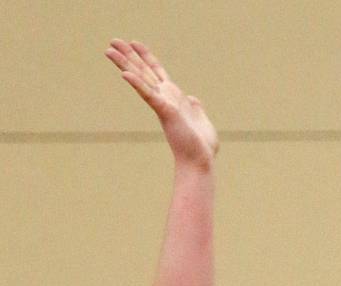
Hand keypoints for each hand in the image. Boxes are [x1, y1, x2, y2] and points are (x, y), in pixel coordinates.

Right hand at [105, 39, 217, 166]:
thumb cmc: (201, 145)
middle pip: (143, 71)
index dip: (146, 56)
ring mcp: (163, 104)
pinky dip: (137, 84)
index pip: (157, 72)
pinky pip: (149, 95)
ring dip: (125, 63)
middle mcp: (165, 98)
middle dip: (128, 55)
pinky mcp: (166, 111)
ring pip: (141, 78)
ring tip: (109, 50)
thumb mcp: (200, 119)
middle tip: (112, 40)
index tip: (134, 42)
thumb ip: (195, 107)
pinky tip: (125, 74)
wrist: (201, 160)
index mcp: (173, 98)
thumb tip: (194, 99)